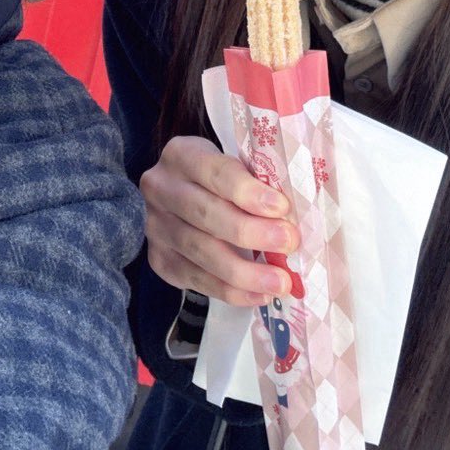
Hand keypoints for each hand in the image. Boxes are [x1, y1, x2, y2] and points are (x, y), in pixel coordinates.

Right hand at [141, 135, 300, 307]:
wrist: (180, 196)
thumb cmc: (220, 179)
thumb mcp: (233, 165)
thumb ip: (256, 181)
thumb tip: (293, 216)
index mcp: (182, 154)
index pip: (216, 172)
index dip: (248, 191)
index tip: (282, 208)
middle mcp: (161, 189)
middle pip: (206, 214)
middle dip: (251, 232)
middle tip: (288, 244)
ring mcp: (156, 226)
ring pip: (200, 251)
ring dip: (244, 271)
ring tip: (279, 282)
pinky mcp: (159, 259)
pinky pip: (195, 279)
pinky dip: (230, 291)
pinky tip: (258, 294)